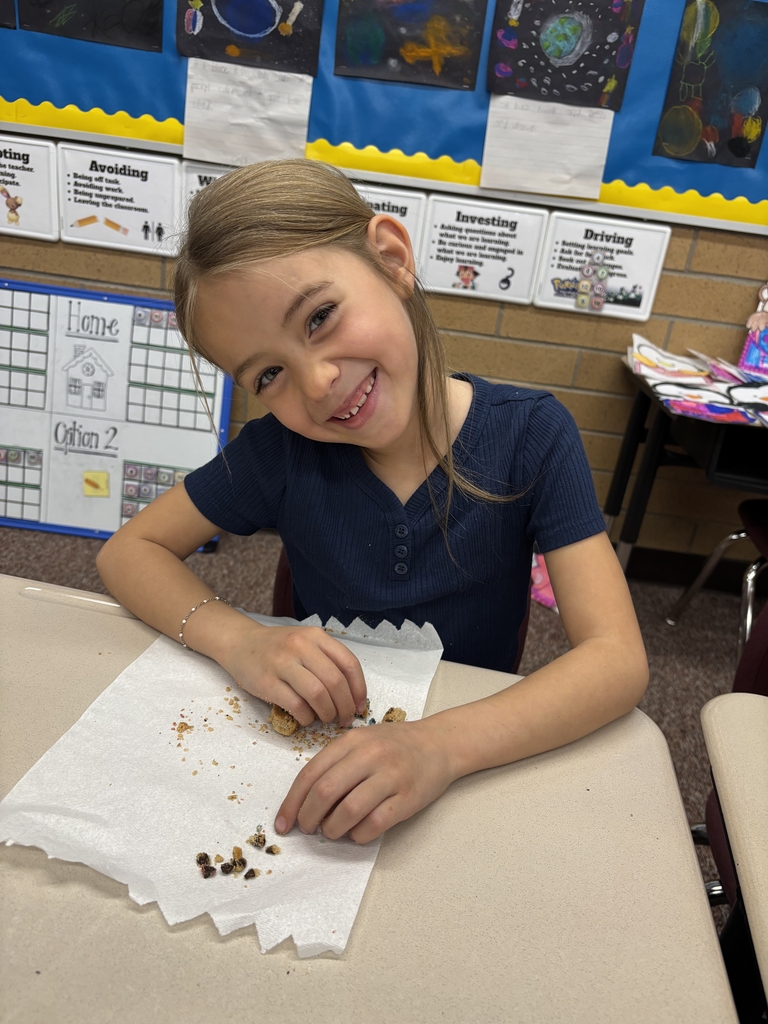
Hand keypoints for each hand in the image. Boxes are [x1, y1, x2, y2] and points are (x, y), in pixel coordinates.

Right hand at [221, 622, 366, 726]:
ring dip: (327, 713)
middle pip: (335, 682)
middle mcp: (301, 646)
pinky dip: (307, 717)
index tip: (360, 707)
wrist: (241, 642)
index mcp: (316, 636)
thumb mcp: (306, 642)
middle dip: (345, 706)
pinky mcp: (266, 682)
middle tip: (344, 719)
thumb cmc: (279, 647)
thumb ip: (328, 661)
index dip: (359, 690)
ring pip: (318, 694)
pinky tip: (306, 718)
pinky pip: (296, 705)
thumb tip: (353, 697)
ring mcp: (282, 663)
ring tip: (326, 719)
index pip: (349, 664)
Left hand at [274, 719, 457, 843]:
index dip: (292, 802)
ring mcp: (391, 776)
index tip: (283, 823)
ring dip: (333, 829)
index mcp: (352, 741)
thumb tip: (305, 802)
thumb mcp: (362, 741)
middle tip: (307, 829)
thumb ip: (335, 763)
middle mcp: (370, 755)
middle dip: (308, 818)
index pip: (311, 774)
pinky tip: (357, 833)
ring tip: (332, 831)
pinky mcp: (408, 798)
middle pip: (326, 792)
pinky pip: (375, 824)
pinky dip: (359, 835)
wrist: (439, 743)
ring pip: (349, 811)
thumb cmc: (394, 745)